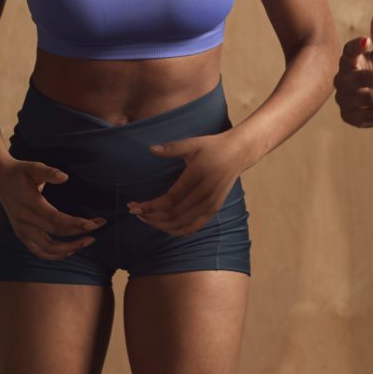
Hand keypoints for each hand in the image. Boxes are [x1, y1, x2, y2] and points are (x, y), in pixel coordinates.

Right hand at [0, 157, 104, 260]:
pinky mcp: (21, 235)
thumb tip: (65, 177)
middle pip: (55, 234)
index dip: (75, 224)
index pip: (56, 219)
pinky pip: (39, 251)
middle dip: (79, 234)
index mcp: (29, 203)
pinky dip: (55, 255)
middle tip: (97, 229)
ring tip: (87, 242)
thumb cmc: (20, 172)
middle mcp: (25, 220)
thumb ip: (49, 172)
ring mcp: (21, 230)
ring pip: (47, 248)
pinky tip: (69, 250)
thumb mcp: (33, 167)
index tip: (93, 224)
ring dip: (69, 249)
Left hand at [130, 131, 247, 235]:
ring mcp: (210, 204)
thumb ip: (172, 148)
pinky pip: (193, 227)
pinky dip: (176, 231)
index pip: (169, 200)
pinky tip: (163, 227)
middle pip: (173, 215)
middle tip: (135, 212)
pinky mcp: (213, 210)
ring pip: (181, 224)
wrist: (238, 153)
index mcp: (197, 177)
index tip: (133, 205)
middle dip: (151, 217)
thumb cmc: (213, 147)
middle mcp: (204, 194)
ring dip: (160, 225)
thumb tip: (151, 149)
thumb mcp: (193, 143)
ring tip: (145, 219)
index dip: (150, 206)